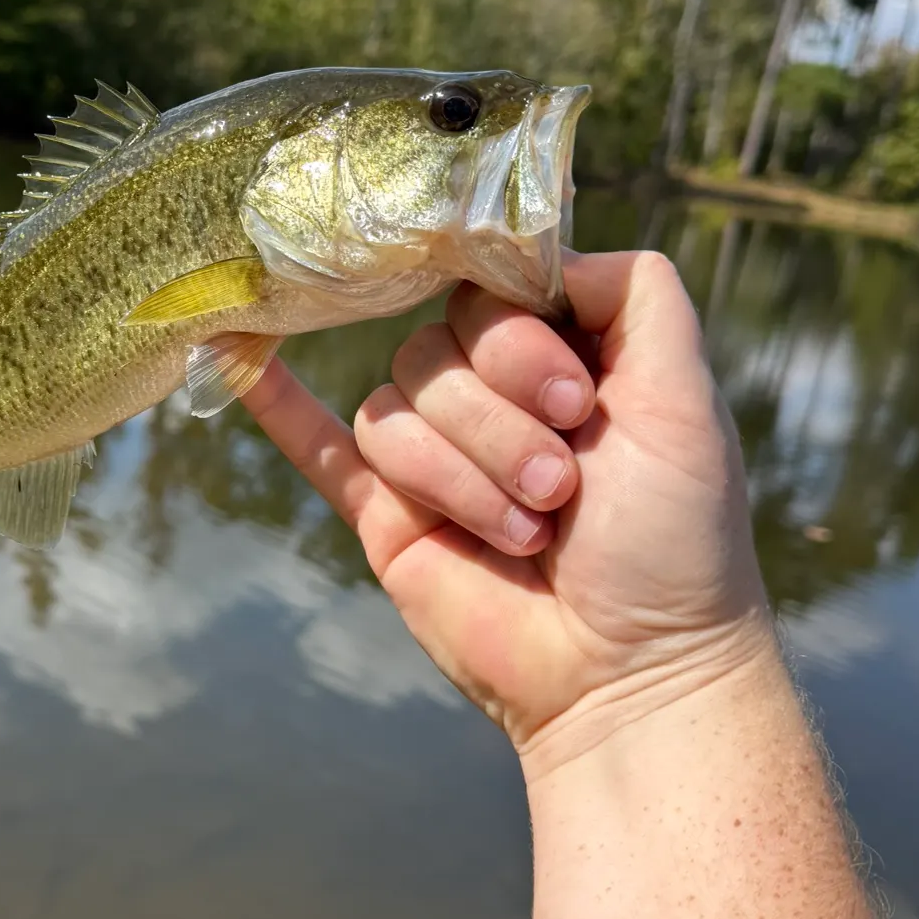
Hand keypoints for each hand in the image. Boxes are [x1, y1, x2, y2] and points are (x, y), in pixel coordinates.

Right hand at [242, 250, 774, 769]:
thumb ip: (636, 295)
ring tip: (527, 532)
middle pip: (434, 348)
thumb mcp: (685, 398)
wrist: (631, 673)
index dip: (518, 338)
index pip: (490, 291)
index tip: (575, 402)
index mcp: (557, 357)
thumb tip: (540, 246)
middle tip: (564, 484)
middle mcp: (491, 395)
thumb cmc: (676, 541)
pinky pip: (319, 449)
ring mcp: (435, 456)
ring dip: (462, 475)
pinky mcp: (386, 516)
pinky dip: (277, 405)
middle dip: (500, 421)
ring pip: (392, 412)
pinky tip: (232, 356)